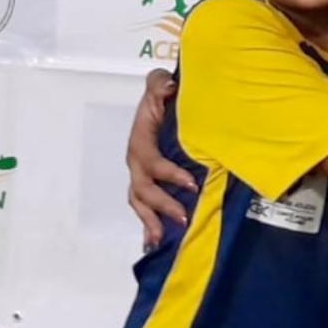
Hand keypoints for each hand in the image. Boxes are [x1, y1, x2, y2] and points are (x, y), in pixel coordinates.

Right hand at [127, 68, 195, 248]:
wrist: (161, 106)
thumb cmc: (163, 99)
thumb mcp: (160, 86)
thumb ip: (160, 83)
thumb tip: (167, 85)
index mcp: (140, 141)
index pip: (151, 162)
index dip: (168, 174)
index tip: (191, 183)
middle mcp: (137, 162)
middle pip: (143, 189)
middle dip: (162, 204)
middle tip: (183, 216)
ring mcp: (140, 176)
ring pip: (140, 203)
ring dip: (151, 221)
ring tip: (162, 238)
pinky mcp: (148, 185)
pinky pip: (144, 209)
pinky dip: (148, 227)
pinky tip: (154, 244)